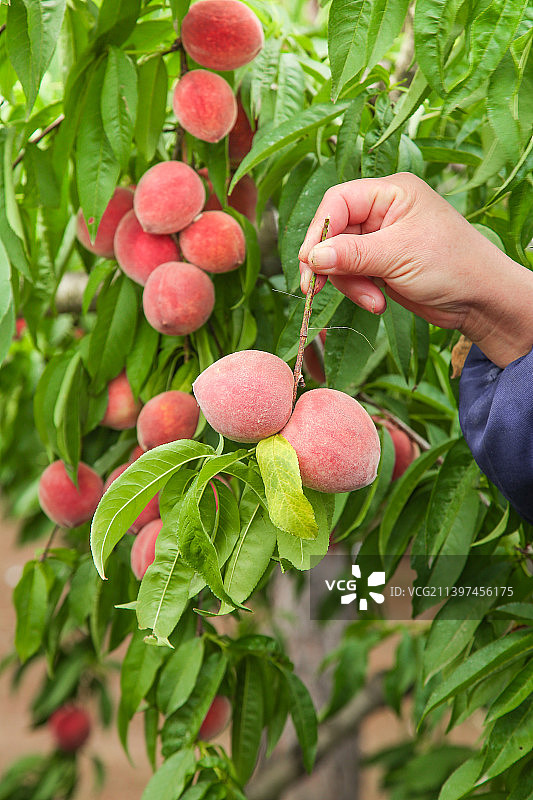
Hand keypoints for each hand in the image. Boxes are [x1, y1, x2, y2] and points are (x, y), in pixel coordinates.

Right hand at [298, 172, 532, 367]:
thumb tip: (312, 257)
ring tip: (374, 301)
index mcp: (390, 193)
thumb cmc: (451, 265)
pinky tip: (378, 303)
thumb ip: (352, 255)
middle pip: (334, 233)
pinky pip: (353, 276)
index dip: (319, 231)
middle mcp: (382, 212)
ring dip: (349, 284)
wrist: (480, 300)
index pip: (338, 202)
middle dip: (331, 264)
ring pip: (340, 259)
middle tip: (315, 289)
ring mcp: (380, 240)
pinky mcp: (380, 265)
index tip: (309, 261)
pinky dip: (359, 292)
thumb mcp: (398, 256)